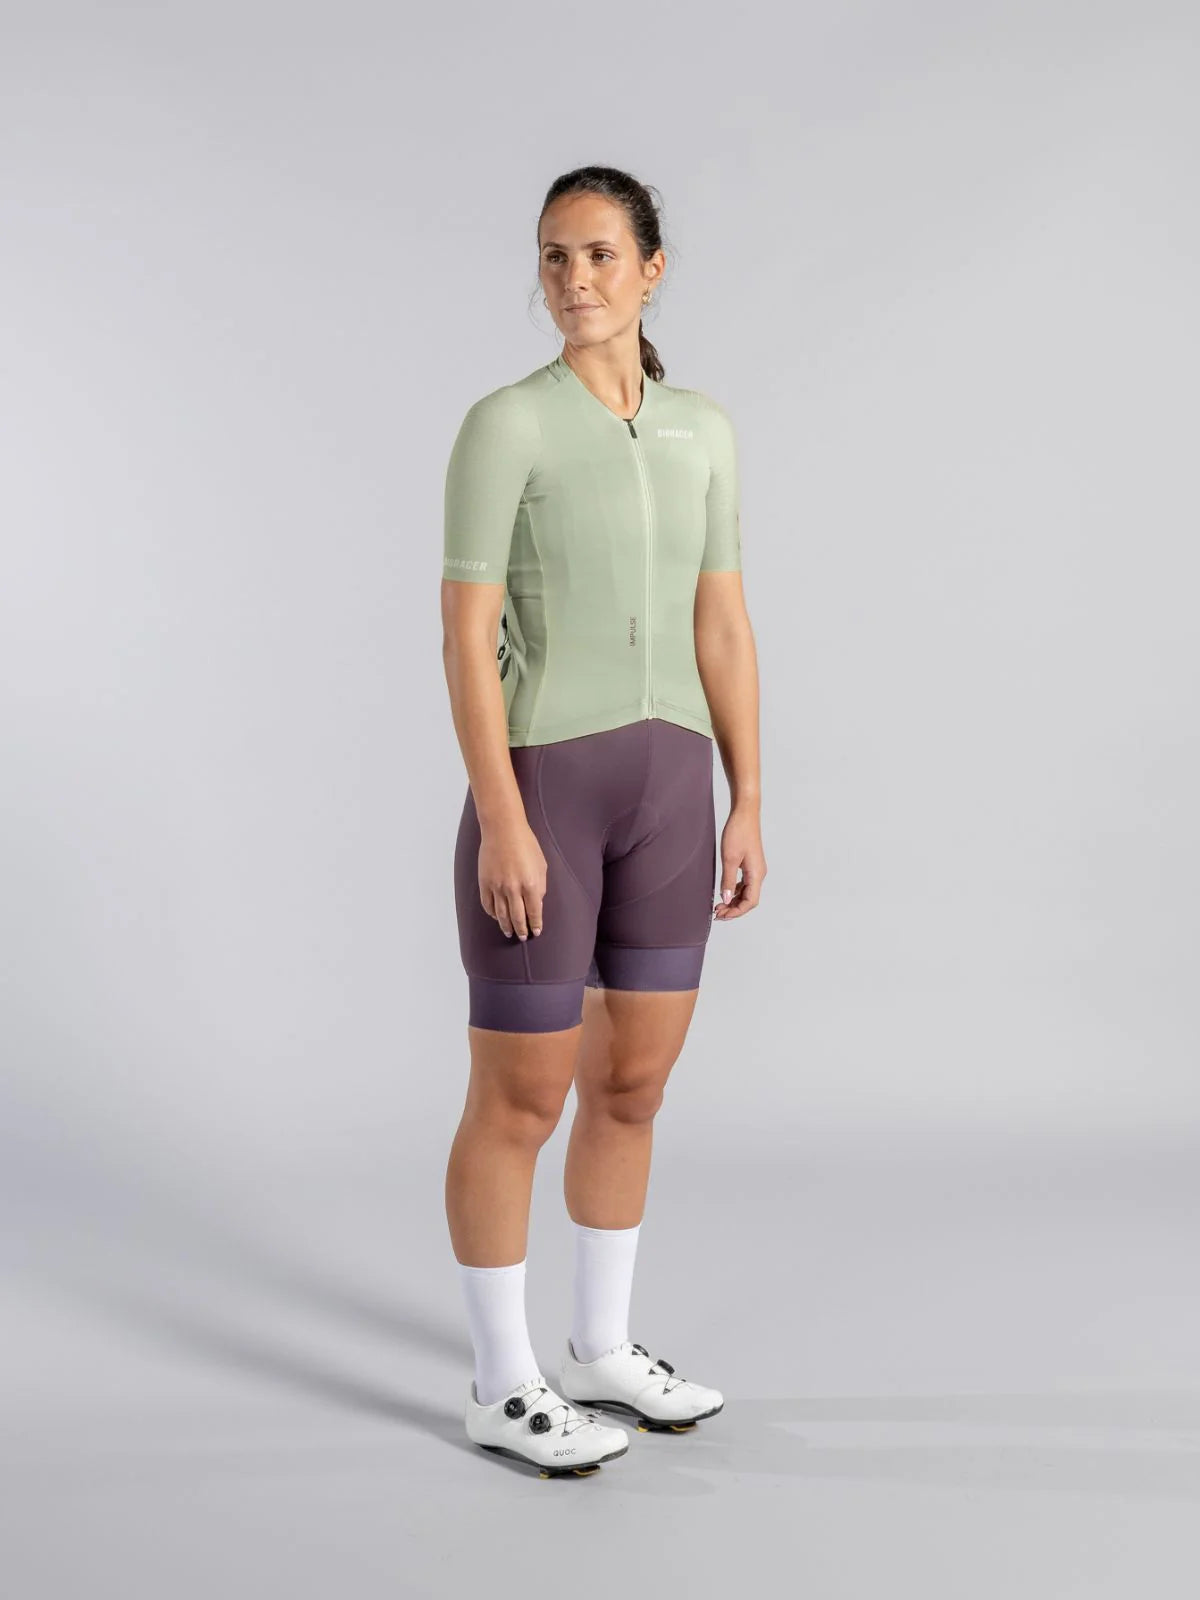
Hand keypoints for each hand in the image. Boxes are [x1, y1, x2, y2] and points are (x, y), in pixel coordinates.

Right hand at [478, 820, 546, 940]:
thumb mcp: (541, 864)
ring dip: (506, 926)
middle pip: (518, 917)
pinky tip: (497, 917)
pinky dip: (492, 914)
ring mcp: (497, 887)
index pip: (534, 912)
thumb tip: (537, 902)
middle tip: (523, 937)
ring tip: (509, 932)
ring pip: (501, 914)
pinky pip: (488, 904)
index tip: (536, 931)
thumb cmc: (526, 844)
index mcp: (531, 884)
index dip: (536, 924)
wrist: (502, 829)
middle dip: (521, 930)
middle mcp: (514, 889)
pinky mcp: (485, 882)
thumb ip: (540, 885)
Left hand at [713, 807, 765, 920]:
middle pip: (749, 900)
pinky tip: (724, 893)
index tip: (722, 915)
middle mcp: (759, 874)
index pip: (750, 902)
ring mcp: (756, 869)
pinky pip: (745, 884)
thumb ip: (728, 881)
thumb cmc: (738, 832)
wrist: (745, 814)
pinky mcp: (751, 864)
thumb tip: (726, 900)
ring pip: (747, 893)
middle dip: (734, 909)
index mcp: (757, 874)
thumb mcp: (729, 859)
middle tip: (717, 913)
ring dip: (734, 901)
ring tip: (718, 906)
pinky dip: (735, 891)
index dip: (736, 912)